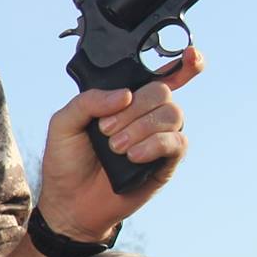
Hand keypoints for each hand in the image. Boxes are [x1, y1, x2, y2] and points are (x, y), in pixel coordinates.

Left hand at [36, 47, 203, 240]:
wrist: (70, 202)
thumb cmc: (67, 161)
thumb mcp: (63, 123)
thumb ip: (88, 101)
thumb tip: (127, 94)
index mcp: (125, 101)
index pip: (161, 77)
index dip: (185, 64)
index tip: (193, 54)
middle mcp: (146, 116)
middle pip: (162, 92)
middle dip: (134, 109)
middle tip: (105, 131)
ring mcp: (159, 138)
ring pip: (171, 114)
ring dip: (141, 128)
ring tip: (115, 148)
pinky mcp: (166, 162)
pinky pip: (177, 142)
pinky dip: (155, 144)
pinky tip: (134, 156)